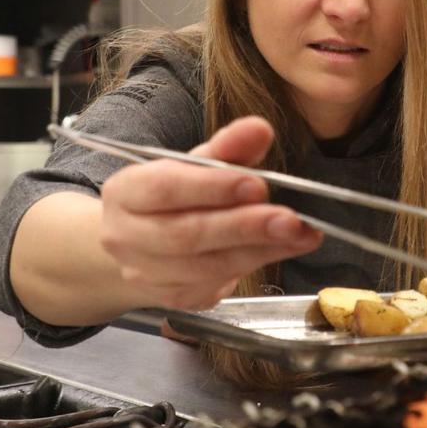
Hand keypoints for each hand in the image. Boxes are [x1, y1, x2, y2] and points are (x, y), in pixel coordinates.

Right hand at [99, 116, 322, 310]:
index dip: (212, 187)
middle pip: (187, 234)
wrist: (141, 246)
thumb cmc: (175, 196)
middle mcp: (126, 236)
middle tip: (290, 219)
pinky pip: (215, 285)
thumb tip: (260, 129)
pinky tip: (283, 250)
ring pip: (205, 267)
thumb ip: (228, 147)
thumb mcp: (195, 165)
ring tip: (300, 235)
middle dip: (244, 227)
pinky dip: (254, 267)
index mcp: (125, 192)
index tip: (257, 184)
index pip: (165, 188)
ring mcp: (145, 274)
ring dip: (259, 251)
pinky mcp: (172, 298)